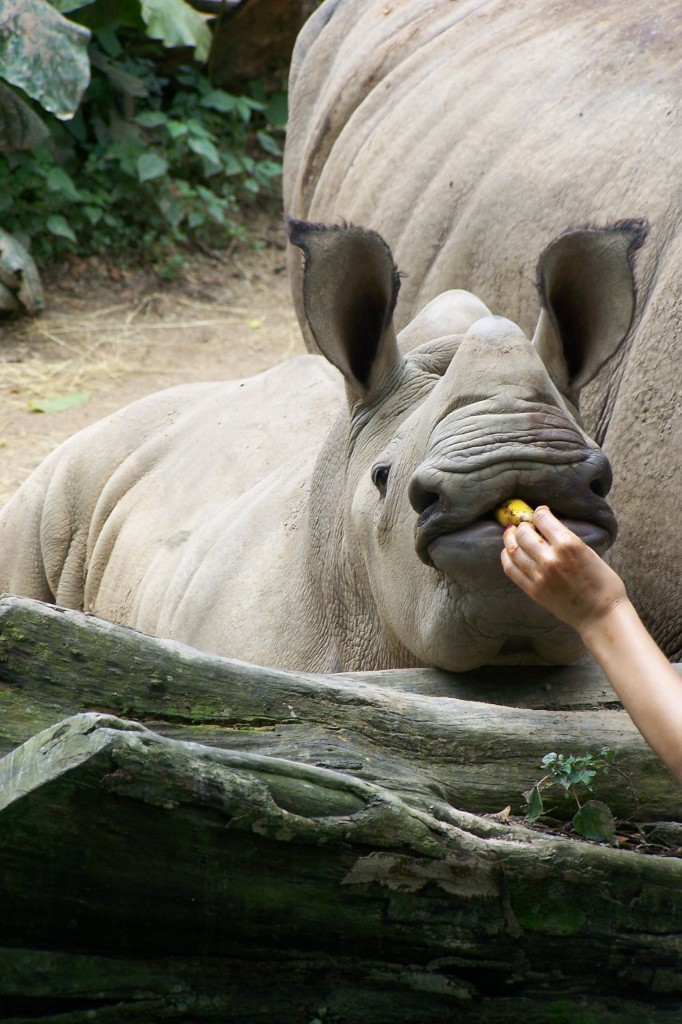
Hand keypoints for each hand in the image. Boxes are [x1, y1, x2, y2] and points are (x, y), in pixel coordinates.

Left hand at [500, 505, 627, 635]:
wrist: (601, 614)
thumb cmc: (603, 583)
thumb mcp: (589, 552)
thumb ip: (567, 539)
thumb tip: (549, 528)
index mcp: (568, 545)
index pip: (542, 519)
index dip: (540, 512)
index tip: (541, 513)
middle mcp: (550, 558)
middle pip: (523, 533)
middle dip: (523, 526)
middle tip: (525, 526)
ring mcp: (539, 575)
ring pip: (513, 549)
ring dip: (511, 538)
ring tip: (512, 534)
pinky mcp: (532, 590)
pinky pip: (511, 569)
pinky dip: (506, 556)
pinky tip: (508, 552)